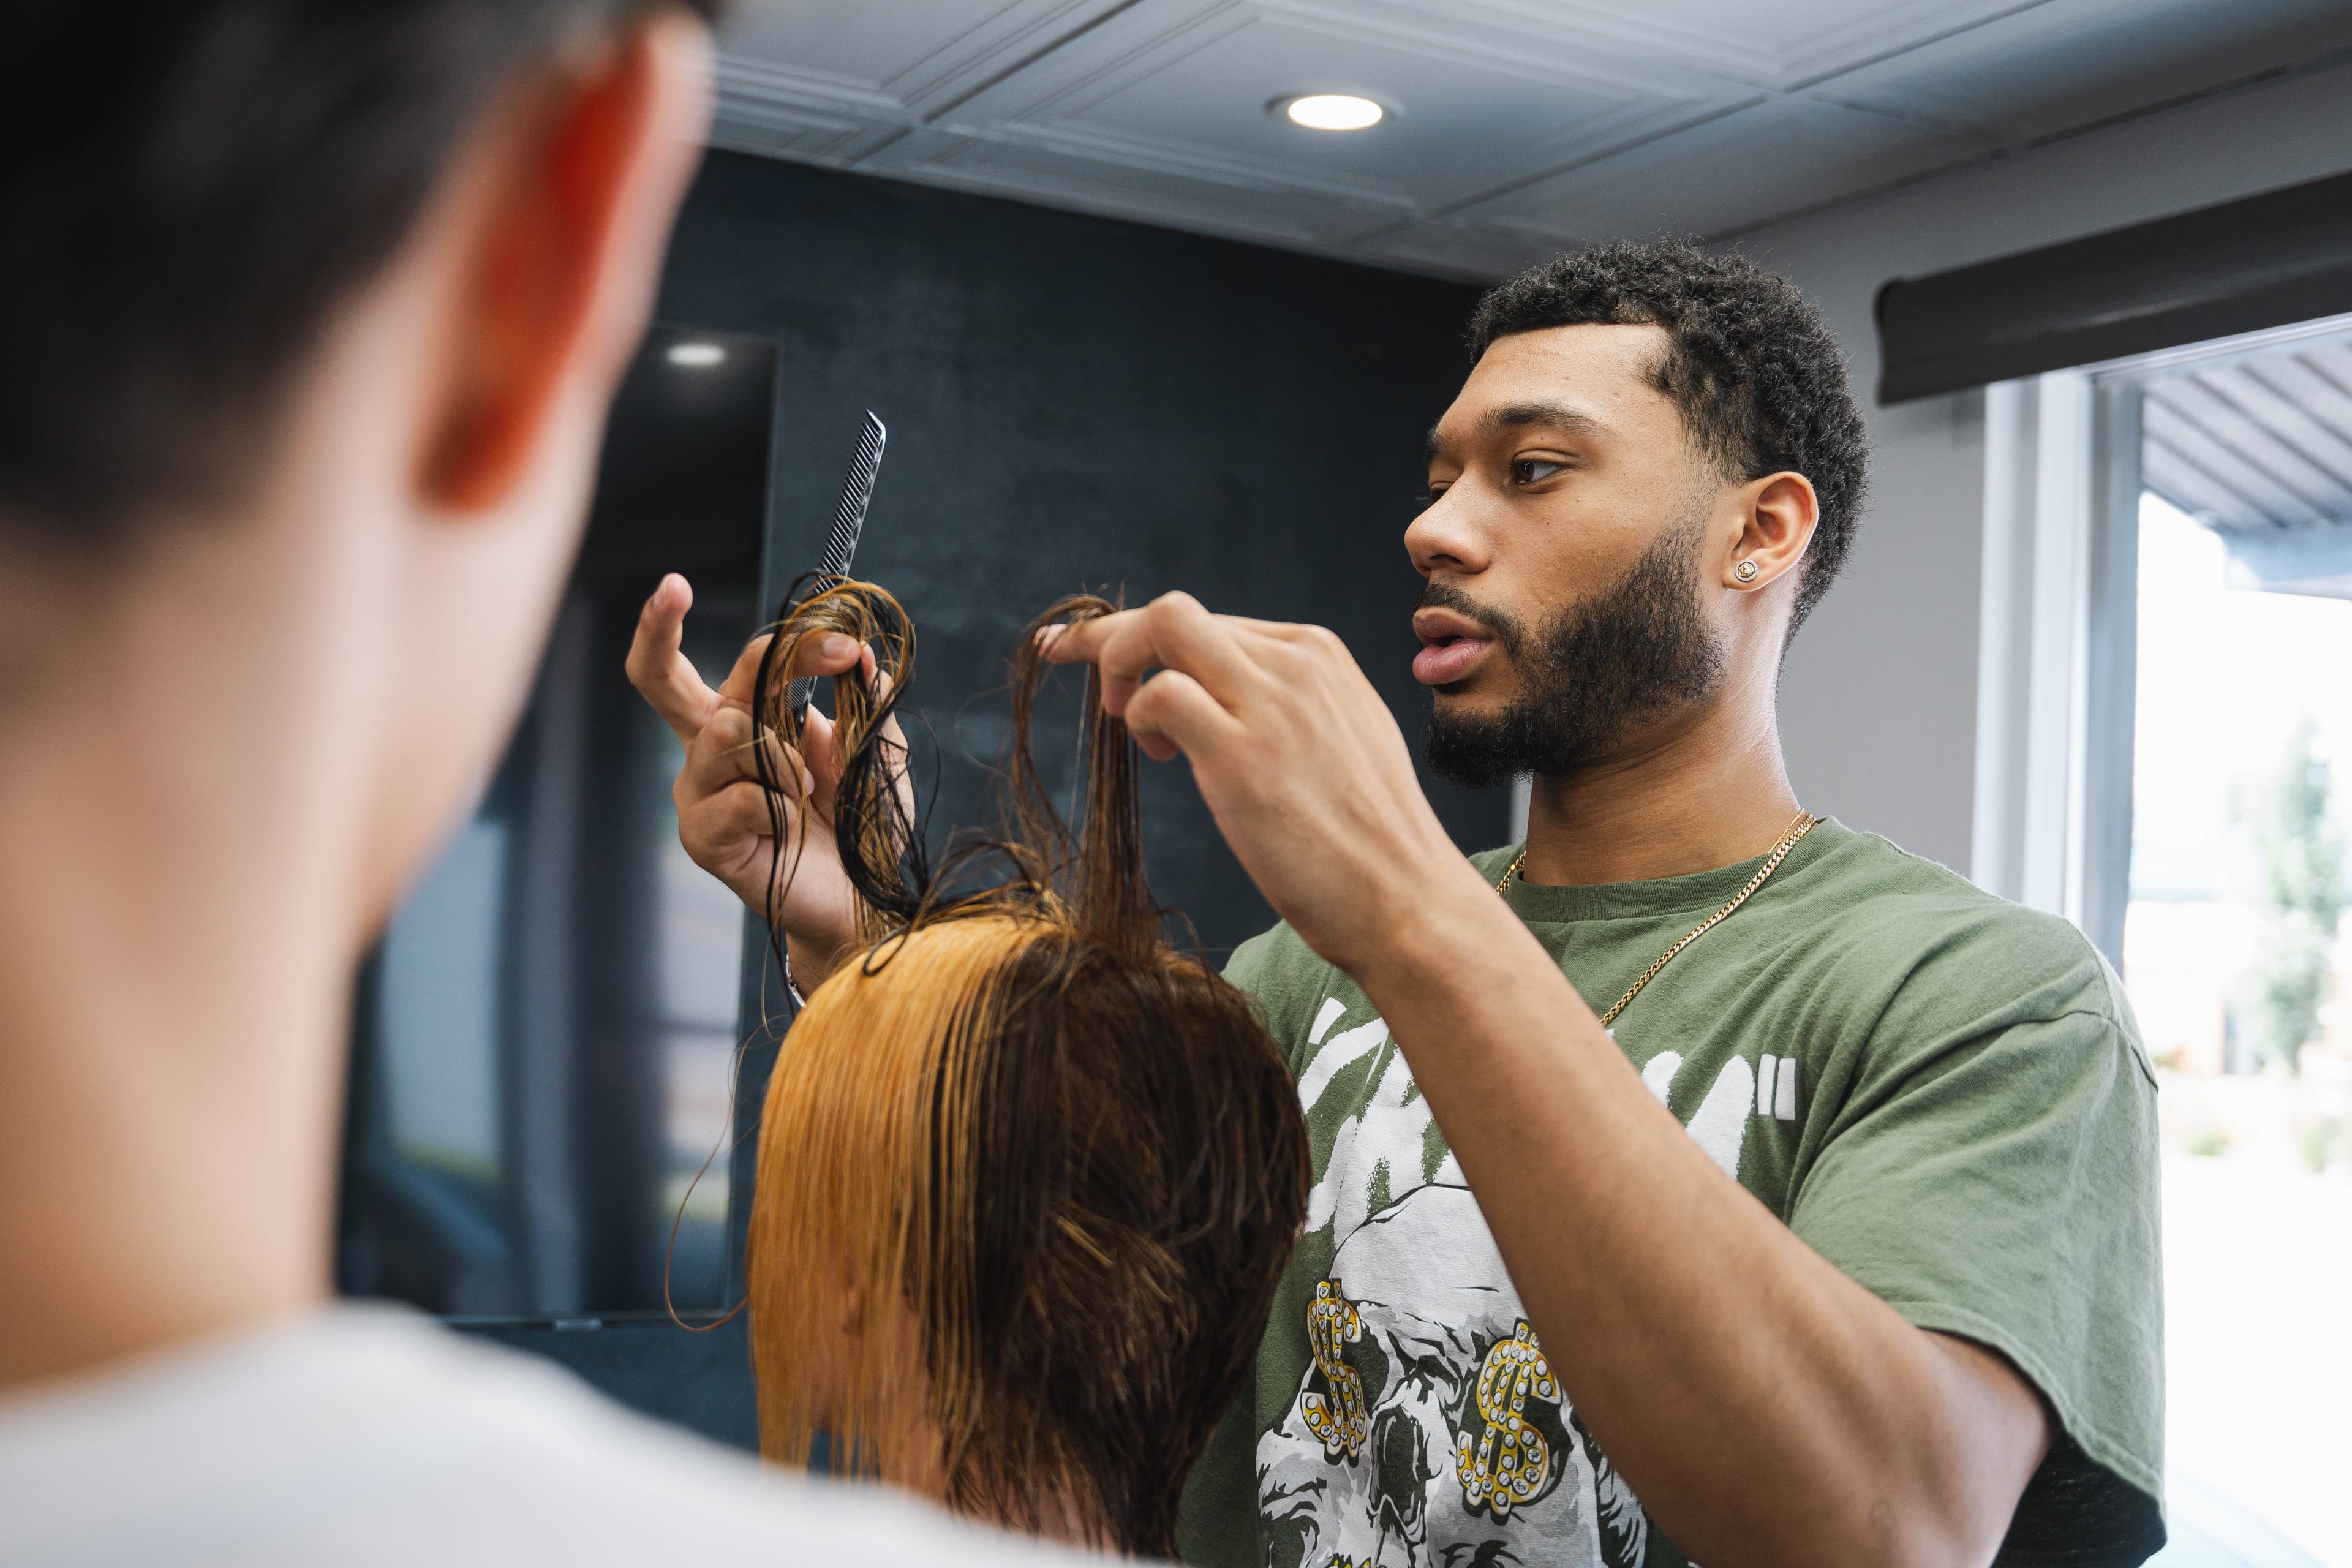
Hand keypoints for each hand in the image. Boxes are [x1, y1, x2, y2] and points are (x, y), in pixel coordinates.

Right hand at [625, 572, 903, 989]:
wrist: (860, 899)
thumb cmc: (858, 824)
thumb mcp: (873, 752)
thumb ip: (863, 704)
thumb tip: (859, 655)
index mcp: (741, 720)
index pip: (729, 664)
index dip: (746, 636)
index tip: (780, 621)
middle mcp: (707, 749)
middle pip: (659, 680)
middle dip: (659, 629)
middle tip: (673, 587)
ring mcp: (698, 793)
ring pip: (730, 734)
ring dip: (784, 755)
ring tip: (807, 790)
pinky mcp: (702, 837)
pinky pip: (744, 796)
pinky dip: (782, 806)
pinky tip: (792, 828)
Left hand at [1041, 591, 1490, 972]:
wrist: (1406, 900)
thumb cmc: (1367, 841)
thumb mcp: (1338, 742)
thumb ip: (1287, 708)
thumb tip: (1221, 700)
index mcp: (1320, 657)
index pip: (1214, 622)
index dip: (1153, 642)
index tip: (1108, 661)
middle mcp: (1296, 664)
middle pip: (1176, 613)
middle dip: (1112, 639)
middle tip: (1094, 688)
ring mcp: (1271, 703)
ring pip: (1163, 628)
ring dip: (1119, 667)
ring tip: (1137, 734)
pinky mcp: (1243, 753)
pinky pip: (1161, 694)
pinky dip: (1140, 716)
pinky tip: (1160, 754)